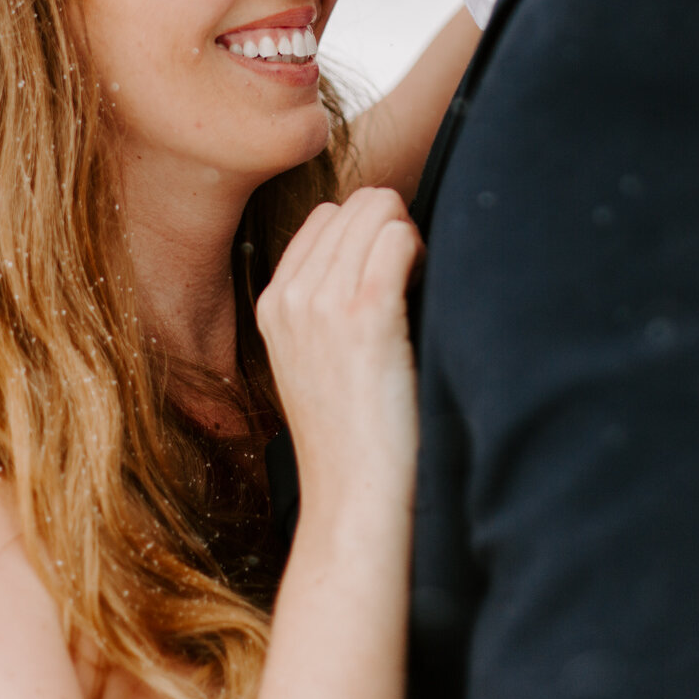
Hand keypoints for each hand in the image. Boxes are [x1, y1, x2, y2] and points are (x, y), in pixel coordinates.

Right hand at [256, 189, 422, 515]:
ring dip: (410, 238)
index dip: (367, 234)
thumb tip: (372, 253)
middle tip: (413, 279)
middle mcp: (290, 296)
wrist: (354, 494)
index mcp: (272, 302)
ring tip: (419, 287)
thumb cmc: (352, 435)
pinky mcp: (365, 315)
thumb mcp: (312, 363)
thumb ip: (323, 307)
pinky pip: (398, 236)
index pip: (325, 217)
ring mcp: (322, 303)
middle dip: (392, 228)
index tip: (389, 274)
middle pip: (354, 205)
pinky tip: (426, 289)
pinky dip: (421, 251)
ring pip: (378, 210)